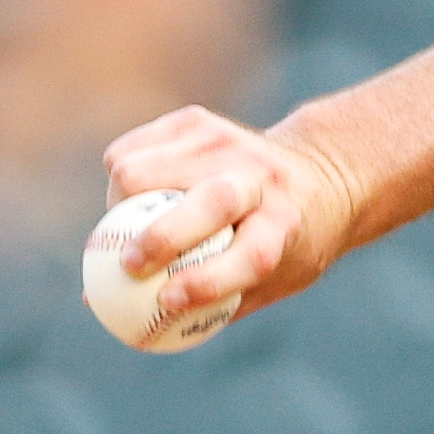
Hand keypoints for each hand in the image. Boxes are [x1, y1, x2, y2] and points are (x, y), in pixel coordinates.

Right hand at [100, 105, 360, 322]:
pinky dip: (118, 179)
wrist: (320, 170)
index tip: (167, 300)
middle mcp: (262, 177)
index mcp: (287, 224)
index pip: (252, 256)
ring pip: (142, 171)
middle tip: (129, 267)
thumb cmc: (284, 242)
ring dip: (120, 206)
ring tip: (126, 227)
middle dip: (160, 238)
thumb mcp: (274, 281)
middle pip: (209, 203)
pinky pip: (129, 152)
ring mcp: (227, 142)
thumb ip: (209, 304)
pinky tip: (132, 197)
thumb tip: (113, 312)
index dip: (207, 281)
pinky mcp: (194, 121)